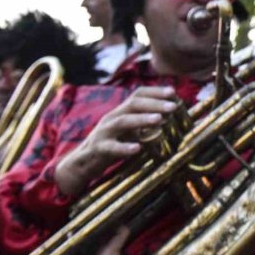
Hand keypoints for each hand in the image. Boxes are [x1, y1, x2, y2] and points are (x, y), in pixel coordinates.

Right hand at [55, 87, 177, 195]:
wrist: (81, 163)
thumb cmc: (111, 145)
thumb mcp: (129, 131)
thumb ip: (145, 124)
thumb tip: (172, 117)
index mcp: (121, 111)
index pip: (138, 94)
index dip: (155, 91)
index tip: (173, 92)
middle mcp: (112, 117)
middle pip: (133, 104)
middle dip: (154, 103)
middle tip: (172, 106)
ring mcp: (103, 132)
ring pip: (122, 122)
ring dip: (142, 119)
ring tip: (159, 119)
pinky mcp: (97, 149)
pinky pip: (110, 147)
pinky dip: (124, 147)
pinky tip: (138, 148)